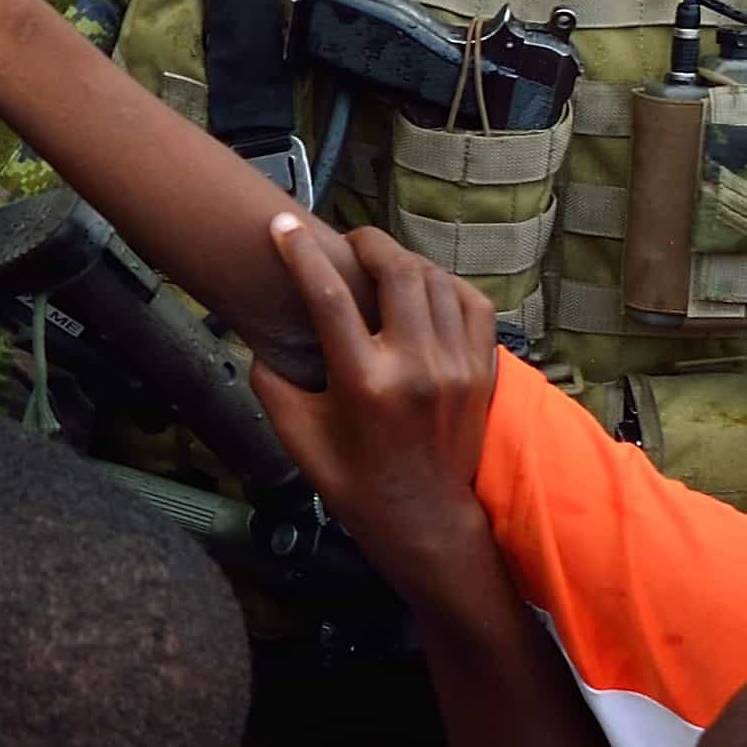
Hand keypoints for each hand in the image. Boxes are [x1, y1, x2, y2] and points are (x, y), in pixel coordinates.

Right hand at [245, 215, 493, 583]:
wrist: (425, 519)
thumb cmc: (352, 480)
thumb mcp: (296, 436)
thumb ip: (271, 382)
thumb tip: (263, 337)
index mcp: (364, 384)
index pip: (329, 297)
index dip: (301, 253)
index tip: (284, 226)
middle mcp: (416, 368)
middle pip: (396, 271)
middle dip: (366, 243)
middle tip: (346, 242)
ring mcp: (457, 367)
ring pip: (436, 280)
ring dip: (405, 260)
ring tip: (382, 264)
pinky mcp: (483, 371)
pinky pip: (472, 302)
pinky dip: (446, 284)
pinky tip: (425, 287)